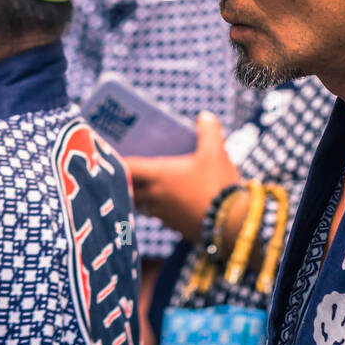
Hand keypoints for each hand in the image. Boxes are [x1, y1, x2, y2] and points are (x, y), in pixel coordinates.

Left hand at [124, 112, 241, 243]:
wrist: (233, 223)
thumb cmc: (218, 184)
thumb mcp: (217, 151)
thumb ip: (209, 130)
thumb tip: (205, 116)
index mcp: (159, 175)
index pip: (128, 168)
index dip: (117, 161)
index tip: (111, 156)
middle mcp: (155, 197)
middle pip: (129, 190)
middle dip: (125, 182)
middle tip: (124, 174)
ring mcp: (165, 216)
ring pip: (143, 206)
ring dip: (140, 198)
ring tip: (144, 189)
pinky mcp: (178, 229)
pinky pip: (161, 218)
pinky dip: (160, 211)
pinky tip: (171, 205)